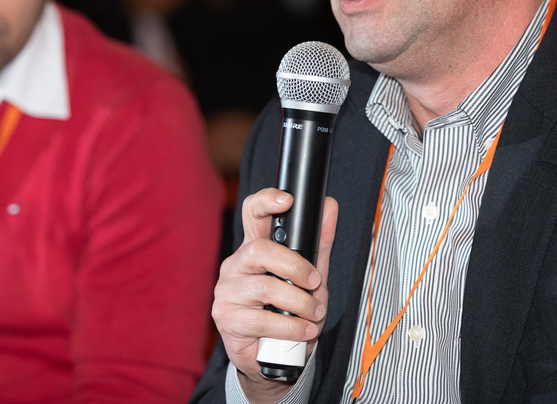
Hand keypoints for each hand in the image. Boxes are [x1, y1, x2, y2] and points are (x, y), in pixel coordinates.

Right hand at [212, 188, 338, 403]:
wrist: (273, 357)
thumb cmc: (288, 310)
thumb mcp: (309, 276)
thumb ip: (319, 244)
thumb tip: (329, 206)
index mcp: (253, 248)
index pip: (252, 214)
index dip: (266, 201)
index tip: (287, 200)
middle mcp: (235, 265)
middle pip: (259, 250)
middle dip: (295, 266)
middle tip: (315, 282)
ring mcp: (227, 292)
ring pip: (264, 287)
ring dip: (299, 303)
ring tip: (314, 315)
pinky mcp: (226, 319)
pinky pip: (261, 320)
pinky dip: (290, 327)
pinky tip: (304, 331)